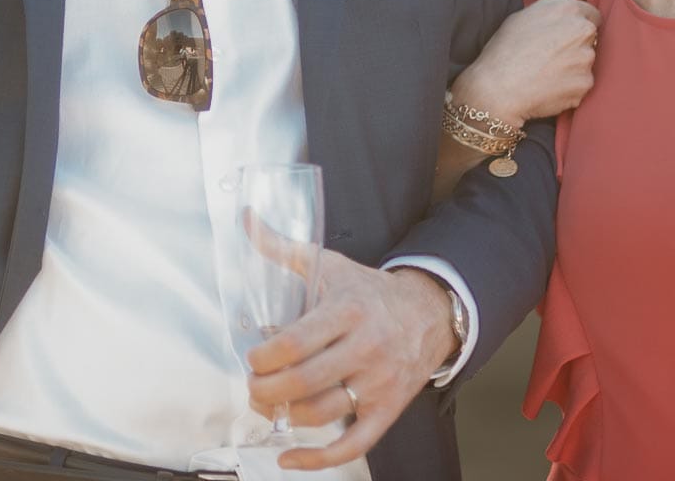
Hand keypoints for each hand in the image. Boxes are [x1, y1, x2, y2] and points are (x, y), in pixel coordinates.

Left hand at [244, 253, 455, 470]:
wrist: (428, 312)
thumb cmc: (367, 291)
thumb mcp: (329, 264)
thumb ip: (283, 247)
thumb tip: (245, 219)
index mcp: (348, 310)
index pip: (298, 342)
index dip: (265, 357)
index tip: (252, 358)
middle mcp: (366, 348)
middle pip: (304, 382)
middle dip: (266, 390)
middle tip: (253, 385)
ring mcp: (379, 383)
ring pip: (322, 414)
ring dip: (284, 417)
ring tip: (268, 406)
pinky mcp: (387, 410)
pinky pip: (353, 444)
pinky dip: (318, 459)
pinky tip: (288, 457)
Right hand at [451, 0, 599, 125]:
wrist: (497, 87)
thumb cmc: (505, 48)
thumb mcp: (524, 15)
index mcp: (570, 10)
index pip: (592, 15)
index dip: (575, 25)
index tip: (560, 36)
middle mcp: (583, 31)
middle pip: (590, 39)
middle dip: (576, 45)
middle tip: (549, 55)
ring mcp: (586, 59)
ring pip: (586, 62)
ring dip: (573, 67)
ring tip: (545, 72)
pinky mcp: (585, 84)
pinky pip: (581, 85)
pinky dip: (569, 87)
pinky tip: (548, 87)